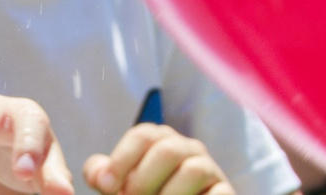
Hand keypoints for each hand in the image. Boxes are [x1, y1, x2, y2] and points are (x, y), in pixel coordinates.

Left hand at [83, 125, 230, 194]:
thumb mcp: (122, 185)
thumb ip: (104, 174)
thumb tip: (99, 175)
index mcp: (160, 139)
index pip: (142, 136)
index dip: (120, 161)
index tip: (105, 187)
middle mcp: (187, 148)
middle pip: (167, 150)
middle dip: (143, 180)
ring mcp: (209, 168)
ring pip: (193, 170)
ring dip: (168, 194)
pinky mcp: (225, 190)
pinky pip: (217, 193)